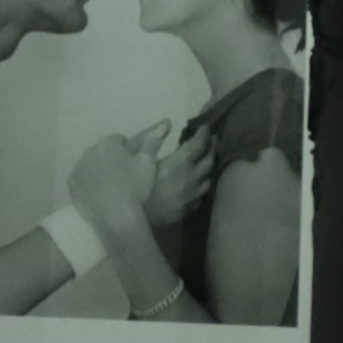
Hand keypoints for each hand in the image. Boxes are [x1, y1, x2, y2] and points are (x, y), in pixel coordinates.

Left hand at [62, 131, 156, 252]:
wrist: (116, 215)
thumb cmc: (135, 186)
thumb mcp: (148, 162)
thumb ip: (153, 141)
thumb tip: (165, 121)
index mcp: (108, 143)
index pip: (118, 140)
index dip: (128, 151)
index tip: (134, 165)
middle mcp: (89, 152)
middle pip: (103, 152)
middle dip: (111, 159)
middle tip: (124, 177)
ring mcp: (78, 169)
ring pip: (90, 165)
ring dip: (99, 171)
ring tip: (112, 187)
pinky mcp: (71, 185)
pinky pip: (81, 180)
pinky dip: (88, 184)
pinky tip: (99, 194)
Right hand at [109, 116, 210, 230]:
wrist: (129, 219)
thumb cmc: (132, 186)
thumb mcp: (139, 159)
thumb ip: (152, 139)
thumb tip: (166, 123)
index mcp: (179, 163)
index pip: (198, 144)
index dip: (203, 134)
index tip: (205, 127)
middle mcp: (191, 178)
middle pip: (209, 160)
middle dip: (212, 147)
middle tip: (213, 139)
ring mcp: (192, 196)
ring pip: (209, 178)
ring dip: (211, 166)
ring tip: (210, 160)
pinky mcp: (187, 209)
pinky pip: (202, 195)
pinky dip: (203, 185)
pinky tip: (199, 184)